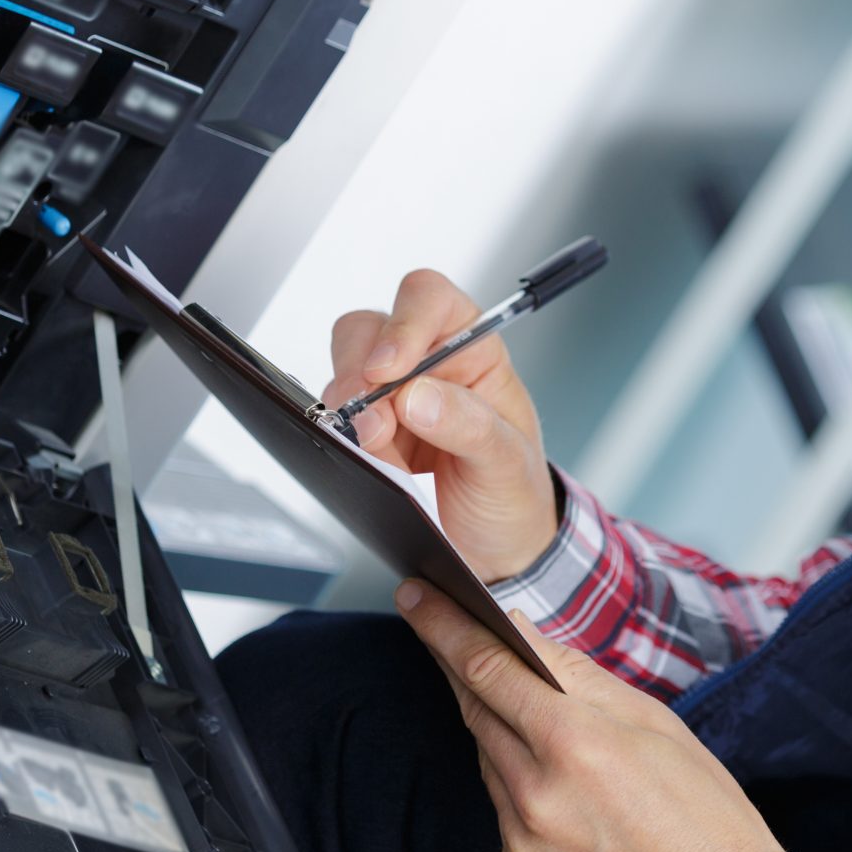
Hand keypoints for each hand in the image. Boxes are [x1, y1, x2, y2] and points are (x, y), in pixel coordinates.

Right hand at [325, 270, 557, 581]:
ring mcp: (393, 395)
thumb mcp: (507, 463)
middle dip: (361, 372)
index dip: (404, 324)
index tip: (387, 369)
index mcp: (475, 350)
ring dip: (350, 408)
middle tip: (371, 422)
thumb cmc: (514, 494)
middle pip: (372, 329)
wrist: (497, 550)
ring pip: (345, 369)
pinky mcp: (368, 430)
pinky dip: (345, 437)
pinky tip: (373, 461)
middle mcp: (430, 362)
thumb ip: (469, 426)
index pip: (431, 301)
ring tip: (378, 449)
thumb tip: (416, 396)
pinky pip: (337, 416)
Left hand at [396, 581, 785, 851]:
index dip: (444, 627)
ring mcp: (520, 838)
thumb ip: (578, 676)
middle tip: (442, 623)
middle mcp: (535, 793)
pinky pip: (499, 802)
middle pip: (474, 708)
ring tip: (511, 694)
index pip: (487, 669)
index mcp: (575, 743)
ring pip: (485, 755)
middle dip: (456, 664)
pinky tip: (542, 766)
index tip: (417, 595)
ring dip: (491, 719)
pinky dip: (511, 773)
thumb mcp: (656, 722)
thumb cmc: (705, 812)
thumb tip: (521, 633)